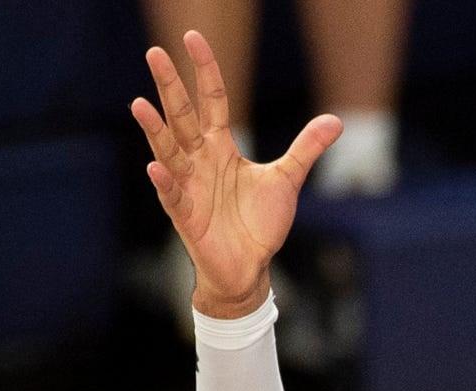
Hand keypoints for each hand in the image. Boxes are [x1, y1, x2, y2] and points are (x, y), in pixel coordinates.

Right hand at [133, 31, 342, 316]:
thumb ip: (305, 149)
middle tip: (155, 53)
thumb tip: (335, 120)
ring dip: (155, 129)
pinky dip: (165, 183)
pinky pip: (172, 196)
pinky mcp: (186, 216)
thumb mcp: (286, 180)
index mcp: (221, 147)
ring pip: (168, 152)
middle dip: (170, 86)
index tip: (192, 38)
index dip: (205, 71)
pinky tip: (155, 167)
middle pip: (182, 116)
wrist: (250, 267)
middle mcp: (200, 161)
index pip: (211, 101)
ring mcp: (189, 186)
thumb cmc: (259, 222)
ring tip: (140, 104)